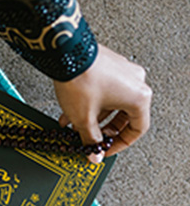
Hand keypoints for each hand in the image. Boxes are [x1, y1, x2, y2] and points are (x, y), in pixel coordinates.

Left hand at [53, 44, 151, 162]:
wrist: (66, 53)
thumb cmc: (80, 80)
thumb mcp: (84, 118)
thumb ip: (91, 140)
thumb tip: (94, 151)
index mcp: (139, 97)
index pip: (137, 130)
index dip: (120, 144)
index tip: (107, 149)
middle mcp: (135, 82)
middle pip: (124, 116)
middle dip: (103, 130)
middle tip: (92, 139)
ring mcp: (122, 71)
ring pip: (111, 103)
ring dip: (93, 117)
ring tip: (76, 125)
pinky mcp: (108, 65)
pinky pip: (104, 90)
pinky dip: (91, 103)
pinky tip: (72, 110)